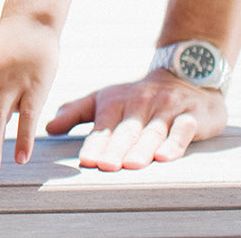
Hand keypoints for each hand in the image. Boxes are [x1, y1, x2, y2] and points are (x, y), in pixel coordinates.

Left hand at [45, 69, 227, 170]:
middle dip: (116, 149)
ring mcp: (167, 109)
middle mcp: (140, 104)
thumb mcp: (104, 98)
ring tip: (132, 165)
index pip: (104, 125)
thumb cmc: (137, 96)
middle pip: (127, 131)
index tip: (87, 160)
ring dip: (142, 148)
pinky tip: (166, 156)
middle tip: (106, 166)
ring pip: (153, 131)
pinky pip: (183, 129)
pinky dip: (175, 142)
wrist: (186, 73)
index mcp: (115, 101)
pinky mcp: (192, 115)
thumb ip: (76, 112)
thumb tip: (48, 127)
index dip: (96, 143)